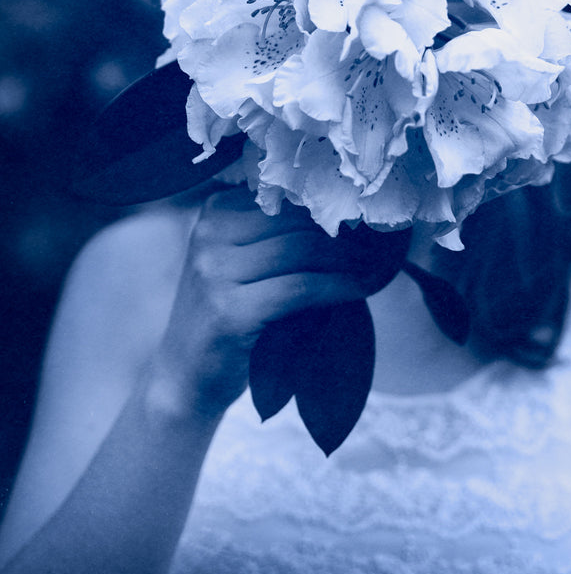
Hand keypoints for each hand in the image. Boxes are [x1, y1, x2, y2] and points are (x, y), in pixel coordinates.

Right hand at [152, 188, 399, 421]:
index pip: (287, 196)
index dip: (332, 206)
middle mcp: (209, 232)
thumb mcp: (244, 263)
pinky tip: (362, 290)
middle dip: (346, 233)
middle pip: (298, 220)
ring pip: (302, 249)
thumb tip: (353, 218)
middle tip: (382, 245)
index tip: (370, 220)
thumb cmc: (230, 317)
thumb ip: (279, 236)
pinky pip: (301, 287)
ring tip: (376, 268)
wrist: (185, 377)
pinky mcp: (228, 308)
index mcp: (215, 210)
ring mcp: (213, 270)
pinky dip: (339, 287)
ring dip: (349, 260)